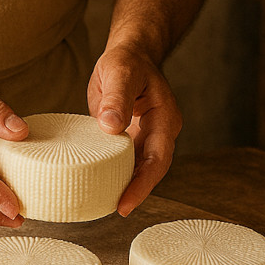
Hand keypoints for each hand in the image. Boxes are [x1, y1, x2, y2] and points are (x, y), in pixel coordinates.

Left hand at [87, 44, 182, 215]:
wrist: (130, 55)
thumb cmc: (127, 61)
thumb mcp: (120, 73)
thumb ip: (116, 98)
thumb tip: (111, 125)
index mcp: (165, 118)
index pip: (158, 158)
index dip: (143, 183)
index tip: (126, 202)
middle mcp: (160, 131)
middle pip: (152, 169)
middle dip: (137, 191)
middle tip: (116, 209)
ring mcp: (147, 137)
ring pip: (140, 168)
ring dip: (127, 185)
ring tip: (106, 204)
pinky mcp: (132, 139)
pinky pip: (127, 161)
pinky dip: (116, 173)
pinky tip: (100, 185)